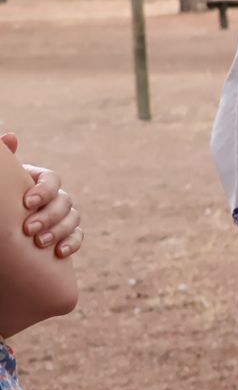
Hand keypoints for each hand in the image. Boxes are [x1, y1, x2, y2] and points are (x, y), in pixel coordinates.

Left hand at [3, 136, 81, 258]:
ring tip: (39, 243)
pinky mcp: (67, 234)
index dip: (43, 190)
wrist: (3, 224)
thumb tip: (10, 136)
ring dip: (58, 231)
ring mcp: (63, 215)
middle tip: (28, 229)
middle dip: (48, 216)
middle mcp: (55, 196)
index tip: (27, 202)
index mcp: (39, 180)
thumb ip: (5, 157)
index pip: (53, 180)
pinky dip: (71, 244)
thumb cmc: (1, 198)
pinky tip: (59, 253)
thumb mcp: (1, 179)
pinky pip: (78, 237)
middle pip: (64, 201)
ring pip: (73, 219)